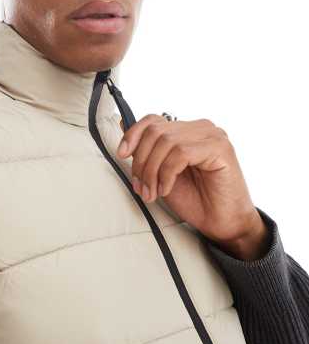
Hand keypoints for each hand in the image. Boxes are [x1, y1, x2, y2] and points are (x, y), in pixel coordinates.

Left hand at [117, 114, 263, 246]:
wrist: (222, 223)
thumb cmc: (196, 200)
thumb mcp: (161, 175)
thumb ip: (148, 154)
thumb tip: (124, 132)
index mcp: (186, 132)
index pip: (153, 120)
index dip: (133, 135)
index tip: (122, 154)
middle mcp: (200, 129)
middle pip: (155, 131)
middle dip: (142, 162)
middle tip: (142, 187)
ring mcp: (212, 136)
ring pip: (166, 142)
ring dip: (153, 171)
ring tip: (153, 192)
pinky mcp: (220, 148)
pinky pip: (181, 153)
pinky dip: (167, 173)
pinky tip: (167, 188)